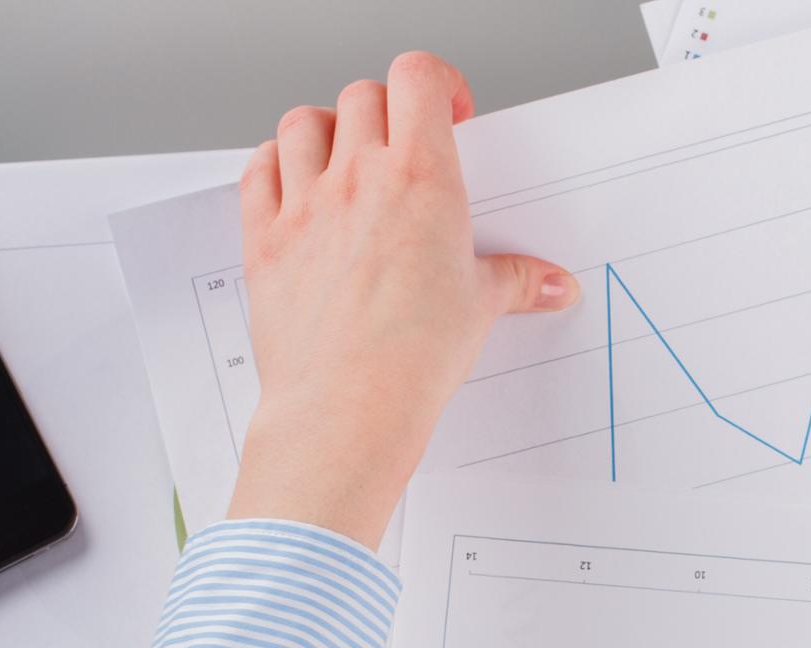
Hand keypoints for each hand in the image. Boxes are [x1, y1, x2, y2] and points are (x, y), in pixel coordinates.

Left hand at [225, 52, 580, 546]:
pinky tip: (296, 187)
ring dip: (327, 130)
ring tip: (347, 159)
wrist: (347, 405)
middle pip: (363, 96)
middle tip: (405, 145)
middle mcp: (359, 177)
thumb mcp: (480, 309)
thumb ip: (517, 281)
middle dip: (388, 111)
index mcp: (421, 179)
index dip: (436, 83)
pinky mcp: (266, 238)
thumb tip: (552, 284)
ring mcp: (306, 204)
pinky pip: (257, 172)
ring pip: (303, 123)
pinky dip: (274, 167)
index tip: (449, 111)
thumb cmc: (412, 358)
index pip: (417, 78)